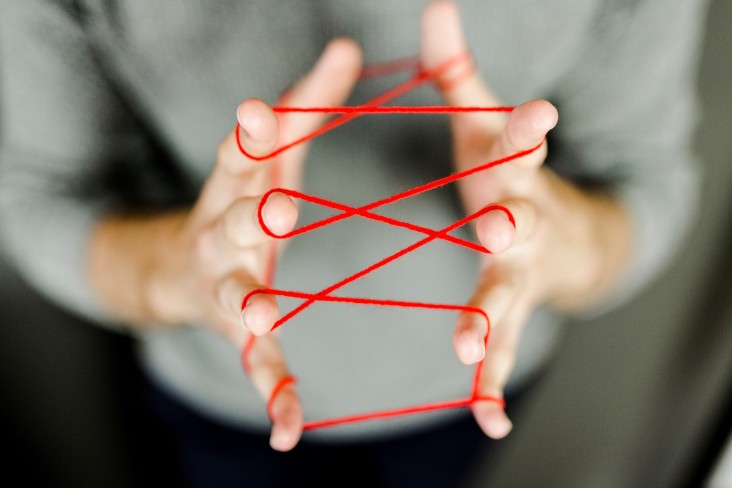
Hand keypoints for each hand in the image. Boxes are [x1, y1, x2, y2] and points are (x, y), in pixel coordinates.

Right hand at [90, 39, 362, 450]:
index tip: (260, 110)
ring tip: (259, 317)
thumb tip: (348, 47)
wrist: (180, 267)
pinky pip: (258, 363)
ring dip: (248, 304)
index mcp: (240, 185)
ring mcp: (228, 284)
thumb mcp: (273, 153)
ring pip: (235, 292)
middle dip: (251, 214)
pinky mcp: (239, 330)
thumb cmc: (242, 202)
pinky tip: (288, 429)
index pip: (240, 154)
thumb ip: (309, 103)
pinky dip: (272, 393)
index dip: (249, 133)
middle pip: (234, 220)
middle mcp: (226, 232)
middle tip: (275, 205)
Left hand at [421, 1, 631, 437]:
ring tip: (473, 350)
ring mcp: (518, 274)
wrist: (558, 235)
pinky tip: (491, 419)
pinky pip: (500, 351)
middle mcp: (521, 224)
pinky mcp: (510, 312)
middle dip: (511, 225)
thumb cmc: (508, 178)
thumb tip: (436, 3)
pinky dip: (494, 385)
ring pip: (506, 300)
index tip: (543, 112)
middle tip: (501, 225)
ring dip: (492, 323)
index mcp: (509, 173)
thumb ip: (458, 73)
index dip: (529, 127)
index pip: (521, 145)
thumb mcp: (485, 127)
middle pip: (518, 225)